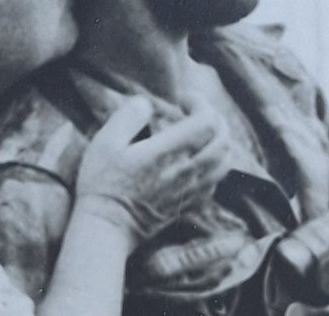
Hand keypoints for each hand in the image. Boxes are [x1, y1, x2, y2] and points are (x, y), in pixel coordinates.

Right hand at [74, 96, 229, 242]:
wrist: (107, 228)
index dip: (201, 103)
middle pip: (223, 139)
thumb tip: (147, 103)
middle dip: (215, 119)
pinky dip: (214, 164)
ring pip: (225, 161)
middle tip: (195, 112)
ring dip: (219, 141)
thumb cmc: (103, 184)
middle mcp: (186, 171)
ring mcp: (191, 190)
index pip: (207, 121)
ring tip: (200, 134)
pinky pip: (216, 181)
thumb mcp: (105, 143)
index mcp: (167, 153)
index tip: (182, 100)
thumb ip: (128, 116)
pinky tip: (196, 160)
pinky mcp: (190, 205)